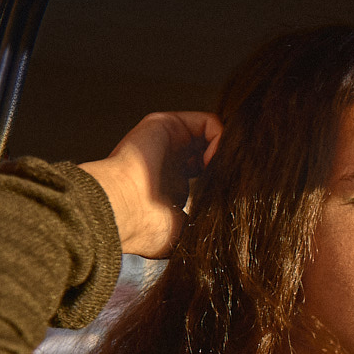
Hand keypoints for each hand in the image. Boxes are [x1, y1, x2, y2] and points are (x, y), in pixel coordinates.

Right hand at [80, 112, 220, 257]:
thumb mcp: (184, 230)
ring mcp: (169, 139)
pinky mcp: (166, 123)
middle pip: (213, 149)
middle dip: (228, 164)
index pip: (208, 171)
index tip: (227, 195)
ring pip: (213, 135)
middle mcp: (171, 157)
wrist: (123, 210)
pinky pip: (210, 122)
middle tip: (227, 182)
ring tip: (216, 174)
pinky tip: (210, 162)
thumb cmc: (147, 228)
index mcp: (173, 182)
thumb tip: (229, 222)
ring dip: (225, 153)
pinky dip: (220, 140)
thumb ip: (204, 220)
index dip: (224, 180)